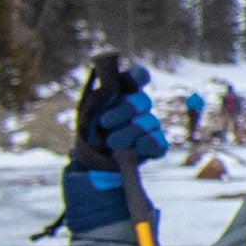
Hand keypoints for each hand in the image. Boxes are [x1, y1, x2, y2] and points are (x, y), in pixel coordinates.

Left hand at [59, 61, 169, 232]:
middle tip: (104, 124)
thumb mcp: (87, 114)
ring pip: (148, 123)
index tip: (131, 81)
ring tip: (111, 144)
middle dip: (123, 111)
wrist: (89, 169)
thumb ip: (99, 97)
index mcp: (121, 95)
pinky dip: (147, 145)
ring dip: (128, 133)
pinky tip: (134, 150)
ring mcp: (147, 128)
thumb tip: (106, 82)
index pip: (136, 78)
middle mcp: (137, 109)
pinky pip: (158, 143)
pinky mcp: (153, 148)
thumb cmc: (87, 138)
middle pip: (142, 101)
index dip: (137, 77)